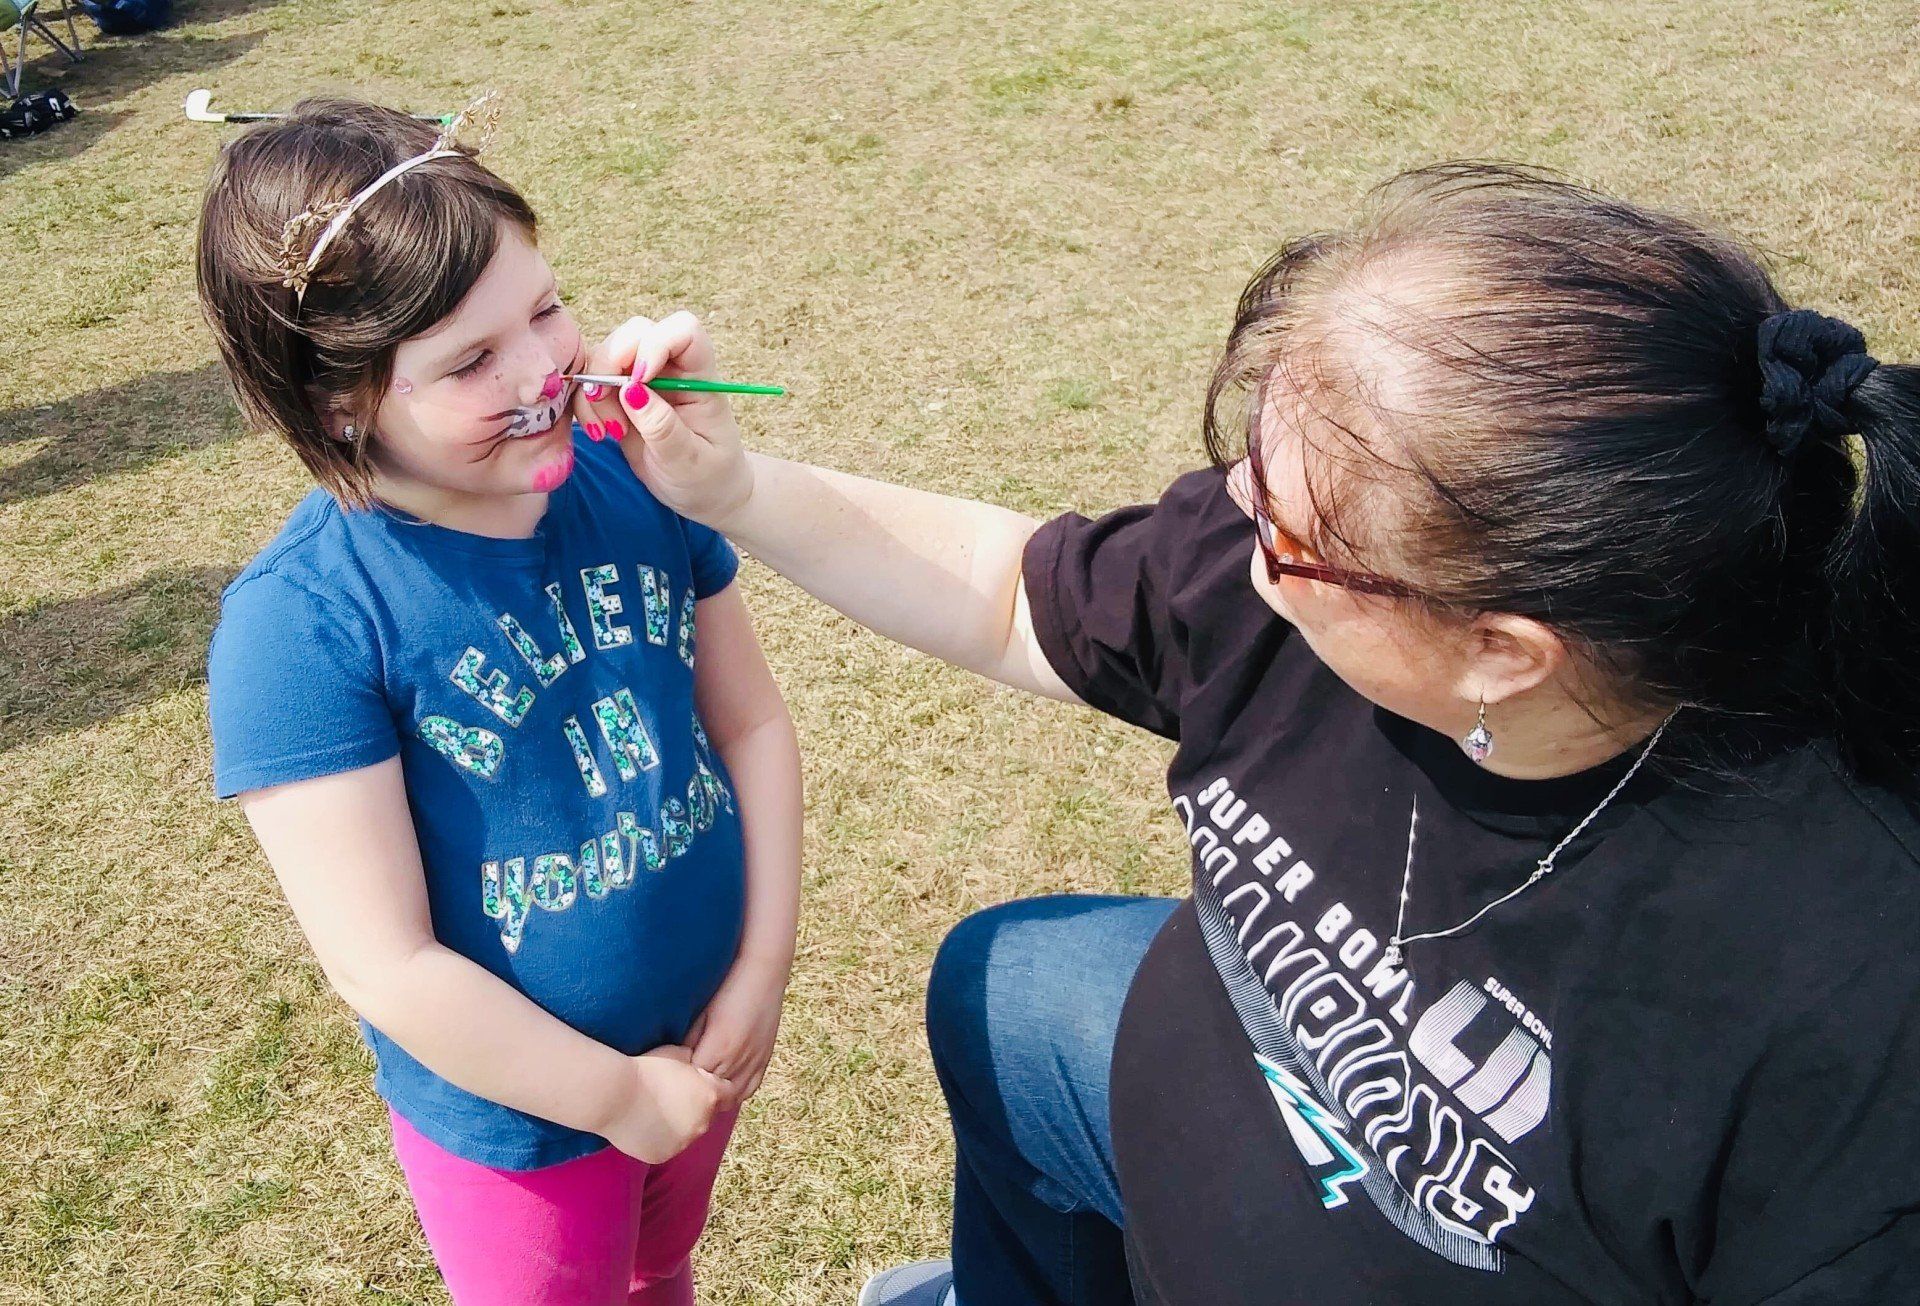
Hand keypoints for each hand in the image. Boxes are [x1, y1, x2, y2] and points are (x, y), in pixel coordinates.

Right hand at [573, 311, 755, 527]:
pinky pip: (591, 382)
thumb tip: (631, 391)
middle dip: (611, 364)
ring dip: (595, 390)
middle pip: (635, 333)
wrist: (703, 494)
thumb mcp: (690, 461)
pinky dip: (586, 404)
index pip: (683, 331)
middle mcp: (671, 369)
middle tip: (606, 404)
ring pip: (606, 355)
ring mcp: (643, 380)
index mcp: (700, 377)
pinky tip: (600, 433)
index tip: (640, 381)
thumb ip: (663, 427)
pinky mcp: (620, 396)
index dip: (655, 344)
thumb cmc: (708, 478)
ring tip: (608, 432)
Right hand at [598, 1045, 731, 1163]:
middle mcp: (702, 1123)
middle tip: (672, 1095)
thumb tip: (700, 1061)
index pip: (728, 1094)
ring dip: (678, 1124)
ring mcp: (682, 1143)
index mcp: (710, 1097)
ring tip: (654, 1109)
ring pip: (687, 1133)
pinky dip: (660, 1137)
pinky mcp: (662, 1155)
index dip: (716, 1087)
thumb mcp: (678, 1053)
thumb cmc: (645, 1069)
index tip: (701, 1082)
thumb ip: (696, 1061)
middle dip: (696, 1106)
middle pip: (707, 1115)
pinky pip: (667, 1146)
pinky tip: (644, 1124)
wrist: (613, 1095)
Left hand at [687, 956, 789, 1110]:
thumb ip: (689, 1039)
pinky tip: (724, 1090)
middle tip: (680, 1090)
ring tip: (701, 1093)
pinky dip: (736, 1094)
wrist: (763, 970)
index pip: (692, 1082)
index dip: (680, 1081)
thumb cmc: (728, 985)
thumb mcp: (702, 1011)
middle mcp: (738, 1059)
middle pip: (712, 1093)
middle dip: (696, 1093)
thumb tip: (675, 1060)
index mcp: (719, 1048)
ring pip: (732, 1096)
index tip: (668, 1078)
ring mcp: (755, 1061)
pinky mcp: (765, 1058)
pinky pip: (750, 1088)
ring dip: (716, 1097)